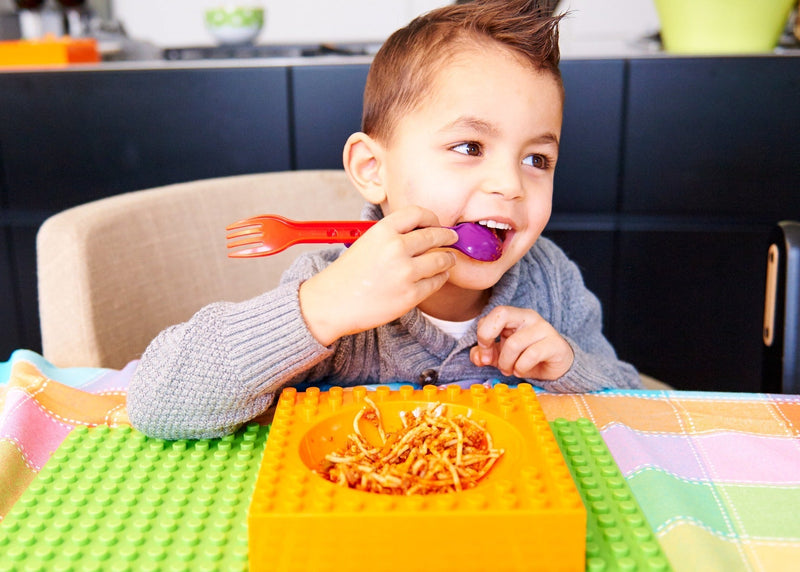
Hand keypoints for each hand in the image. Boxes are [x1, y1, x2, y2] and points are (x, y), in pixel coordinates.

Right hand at [299, 206, 457, 345]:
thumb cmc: (347, 275)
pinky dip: (440, 278)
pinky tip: (438, 276)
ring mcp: (405, 272)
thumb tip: (423, 231)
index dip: (433, 218)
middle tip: (452, 239)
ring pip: (442, 260)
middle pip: (435, 236)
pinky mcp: (410, 295)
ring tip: (448, 260)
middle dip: (447, 237)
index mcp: (382, 231)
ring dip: (448, 259)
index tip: (437, 224)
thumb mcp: (366, 242)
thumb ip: (392, 235)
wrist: (332, 303)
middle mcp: (396, 248)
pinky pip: (436, 282)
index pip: (418, 213)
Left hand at [470, 306, 573, 379]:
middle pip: (501, 314)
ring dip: (506, 363)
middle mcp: (528, 317)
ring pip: (514, 343)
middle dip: (487, 337)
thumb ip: (485, 354)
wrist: (556, 365)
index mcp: (514, 315)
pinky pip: (530, 355)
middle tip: (490, 358)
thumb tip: (477, 357)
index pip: (492, 315)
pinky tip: (521, 371)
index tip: (484, 355)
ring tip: (509, 370)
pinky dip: (521, 368)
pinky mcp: (554, 344)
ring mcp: (543, 329)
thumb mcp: (501, 355)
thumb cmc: (527, 356)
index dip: (482, 336)